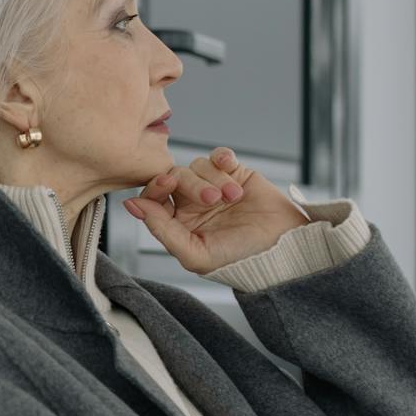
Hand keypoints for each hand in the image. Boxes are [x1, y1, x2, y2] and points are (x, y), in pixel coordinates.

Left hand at [123, 147, 312, 275]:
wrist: (283, 248)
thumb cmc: (240, 259)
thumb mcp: (196, 254)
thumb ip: (162, 230)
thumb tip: (132, 205)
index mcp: (177, 223)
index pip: (153, 196)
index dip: (155, 186)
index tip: (167, 184)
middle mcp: (192, 203)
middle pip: (175, 176)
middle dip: (191, 184)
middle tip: (213, 199)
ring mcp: (213, 186)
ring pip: (198, 165)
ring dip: (214, 178)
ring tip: (233, 197)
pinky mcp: (235, 173)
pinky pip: (219, 156)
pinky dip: (222, 159)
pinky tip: (231, 171)